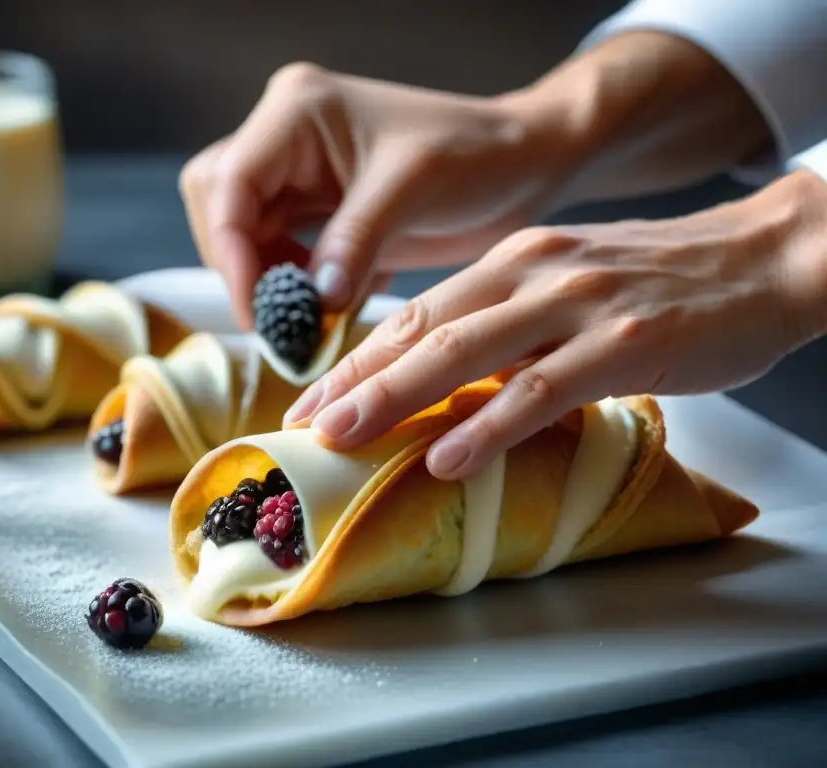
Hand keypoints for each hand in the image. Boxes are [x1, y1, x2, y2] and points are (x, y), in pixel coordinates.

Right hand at [178, 62, 582, 327]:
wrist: (525, 166)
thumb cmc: (478, 154)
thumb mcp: (411, 190)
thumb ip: (352, 242)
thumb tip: (309, 303)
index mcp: (298, 111)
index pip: (229, 182)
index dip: (231, 250)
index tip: (258, 312)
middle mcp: (288, 139)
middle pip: (222, 209)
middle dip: (244, 267)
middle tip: (280, 322)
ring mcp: (302, 178)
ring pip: (247, 238)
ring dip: (271, 285)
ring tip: (311, 322)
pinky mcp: (322, 214)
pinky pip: (284, 257)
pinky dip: (300, 289)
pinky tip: (334, 305)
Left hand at [286, 169, 826, 479]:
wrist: (764, 256)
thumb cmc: (660, 282)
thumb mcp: (567, 285)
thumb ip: (507, 322)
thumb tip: (446, 379)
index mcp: (513, 261)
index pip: (416, 312)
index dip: (356, 357)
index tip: (312, 398)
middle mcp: (533, 273)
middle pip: (422, 330)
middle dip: (355, 380)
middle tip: (303, 426)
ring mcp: (577, 305)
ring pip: (466, 353)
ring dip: (396, 399)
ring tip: (344, 439)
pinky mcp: (625, 344)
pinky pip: (542, 388)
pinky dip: (488, 426)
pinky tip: (446, 458)